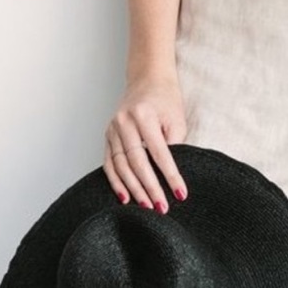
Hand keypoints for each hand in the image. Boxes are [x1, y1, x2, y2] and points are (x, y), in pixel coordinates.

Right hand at [102, 72, 189, 211]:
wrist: (147, 79)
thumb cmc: (165, 100)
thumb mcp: (177, 119)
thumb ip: (175, 145)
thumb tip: (171, 176)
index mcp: (144, 115)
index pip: (159, 153)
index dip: (170, 176)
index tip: (180, 194)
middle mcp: (124, 122)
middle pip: (137, 162)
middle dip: (150, 188)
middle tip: (161, 207)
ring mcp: (113, 129)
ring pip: (120, 166)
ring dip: (133, 189)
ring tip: (146, 207)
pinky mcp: (107, 136)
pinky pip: (109, 163)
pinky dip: (116, 182)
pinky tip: (124, 197)